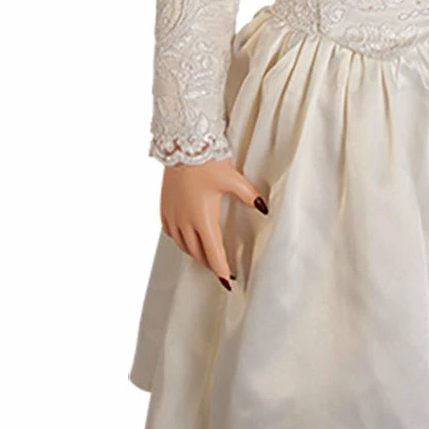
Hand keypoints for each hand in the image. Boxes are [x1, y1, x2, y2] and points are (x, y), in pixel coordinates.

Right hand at [160, 157, 267, 288]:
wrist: (182, 146)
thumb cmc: (208, 163)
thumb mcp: (233, 179)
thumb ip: (249, 196)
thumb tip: (264, 208)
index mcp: (203, 218)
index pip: (213, 253)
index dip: (221, 269)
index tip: (227, 282)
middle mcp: (185, 222)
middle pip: (198, 253)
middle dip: (210, 264)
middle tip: (221, 271)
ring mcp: (172, 216)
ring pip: (183, 246)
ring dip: (196, 254)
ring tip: (206, 257)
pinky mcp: (165, 209)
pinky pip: (171, 234)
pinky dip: (181, 241)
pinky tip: (187, 239)